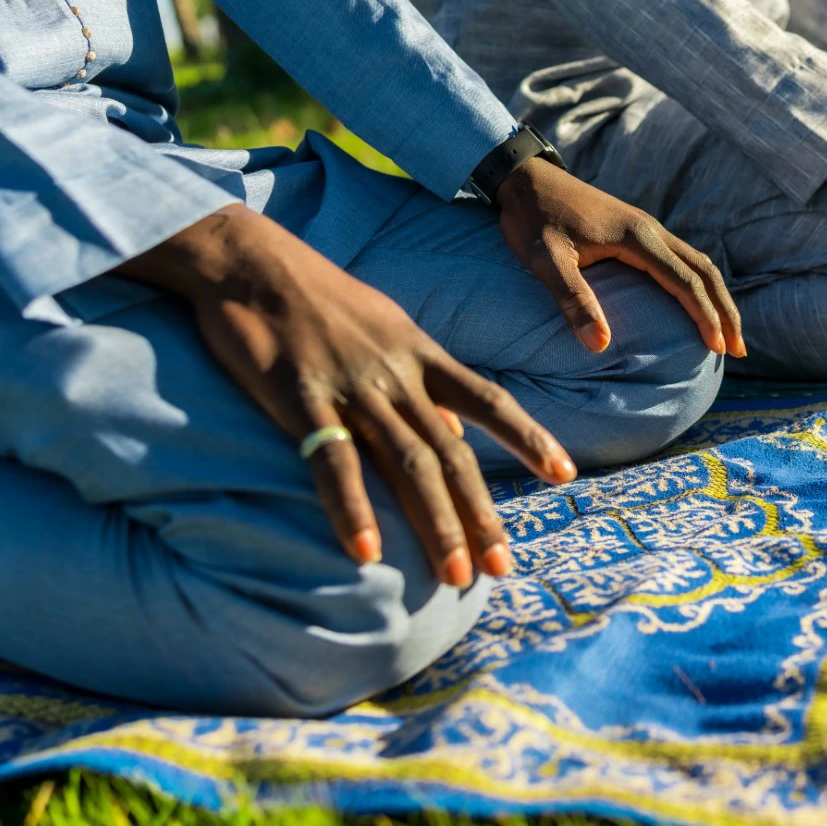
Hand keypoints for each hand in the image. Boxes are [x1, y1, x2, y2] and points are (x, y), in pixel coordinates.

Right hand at [118, 206, 572, 588]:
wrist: (251, 260)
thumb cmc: (320, 299)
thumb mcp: (388, 330)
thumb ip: (424, 382)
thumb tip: (454, 433)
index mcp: (421, 355)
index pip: (489, 401)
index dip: (529, 438)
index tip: (565, 475)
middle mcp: (396, 374)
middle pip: (451, 451)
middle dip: (479, 512)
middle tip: (501, 568)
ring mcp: (350, 387)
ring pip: (405, 463)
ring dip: (434, 523)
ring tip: (453, 576)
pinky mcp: (297, 396)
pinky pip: (329, 461)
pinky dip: (351, 509)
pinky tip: (366, 553)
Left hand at [493, 158, 744, 357]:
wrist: (525, 178)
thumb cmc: (532, 219)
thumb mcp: (544, 260)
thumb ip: (572, 299)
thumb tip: (600, 346)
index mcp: (636, 236)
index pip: (684, 281)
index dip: (705, 316)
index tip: (719, 347)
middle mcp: (651, 229)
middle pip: (705, 271)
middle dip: (726, 311)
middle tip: (738, 350)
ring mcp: (648, 228)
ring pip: (698, 263)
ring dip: (718, 298)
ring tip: (728, 333)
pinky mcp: (639, 231)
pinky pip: (683, 259)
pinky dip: (700, 285)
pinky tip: (697, 305)